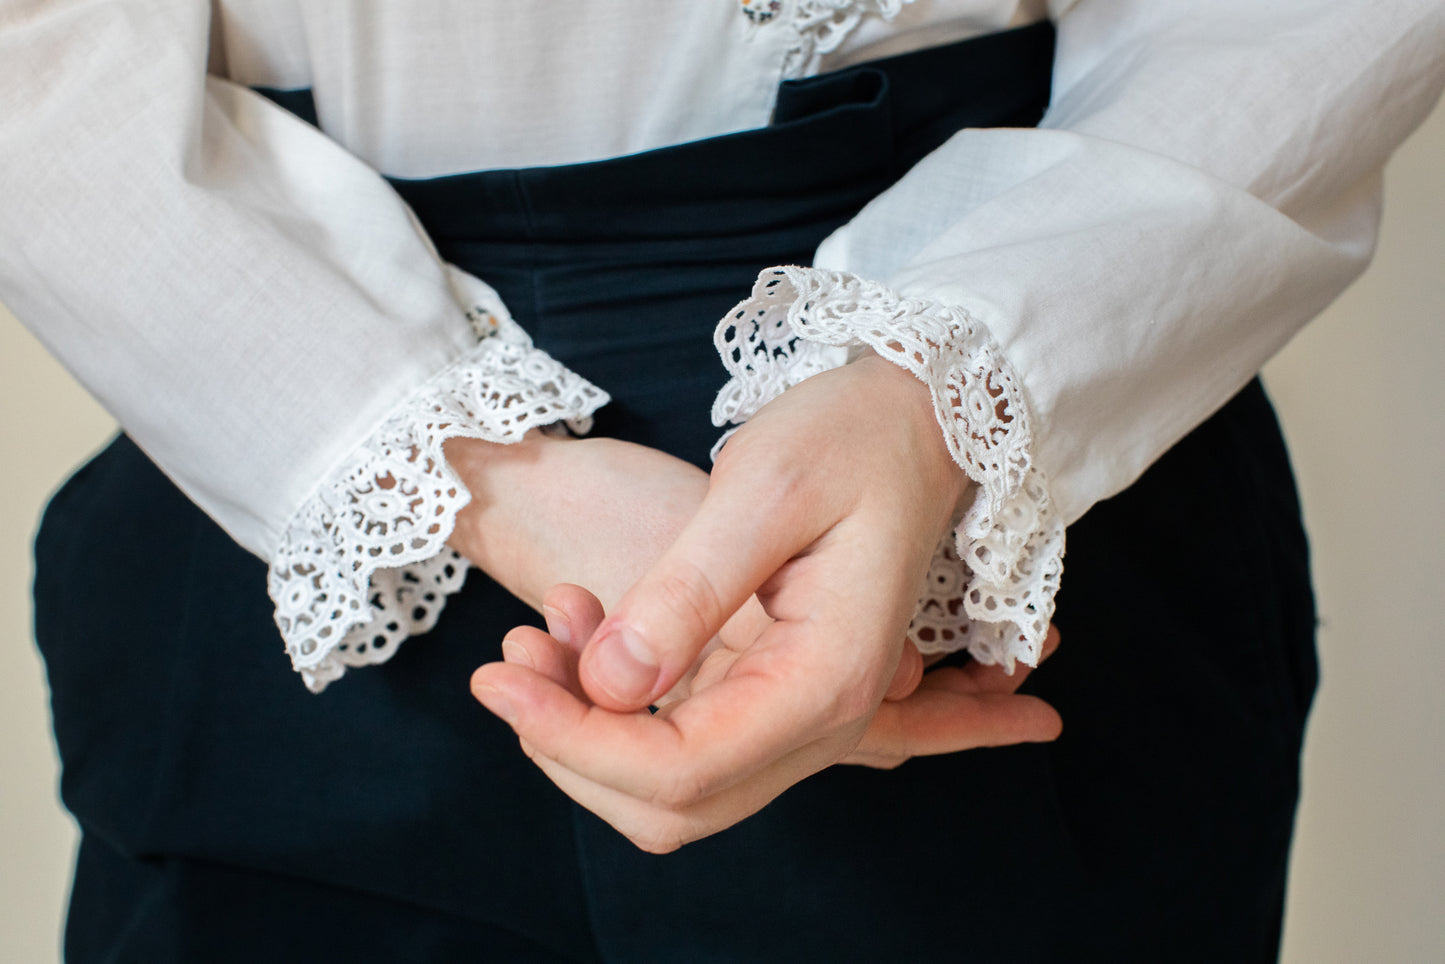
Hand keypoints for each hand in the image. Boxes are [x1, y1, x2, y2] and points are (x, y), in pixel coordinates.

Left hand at [471, 354, 1061, 851]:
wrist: (909, 421)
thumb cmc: (850, 438)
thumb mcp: (764, 489)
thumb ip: (689, 591)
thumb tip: (610, 683)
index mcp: (826, 678)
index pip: (683, 768)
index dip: (575, 739)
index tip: (496, 678)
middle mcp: (820, 719)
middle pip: (672, 805)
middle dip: (571, 748)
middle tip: (509, 661)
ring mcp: (796, 713)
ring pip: (669, 789)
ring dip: (585, 734)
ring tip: (541, 631)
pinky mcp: (768, 692)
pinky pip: (679, 741)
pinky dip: (610, 707)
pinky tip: (579, 624)